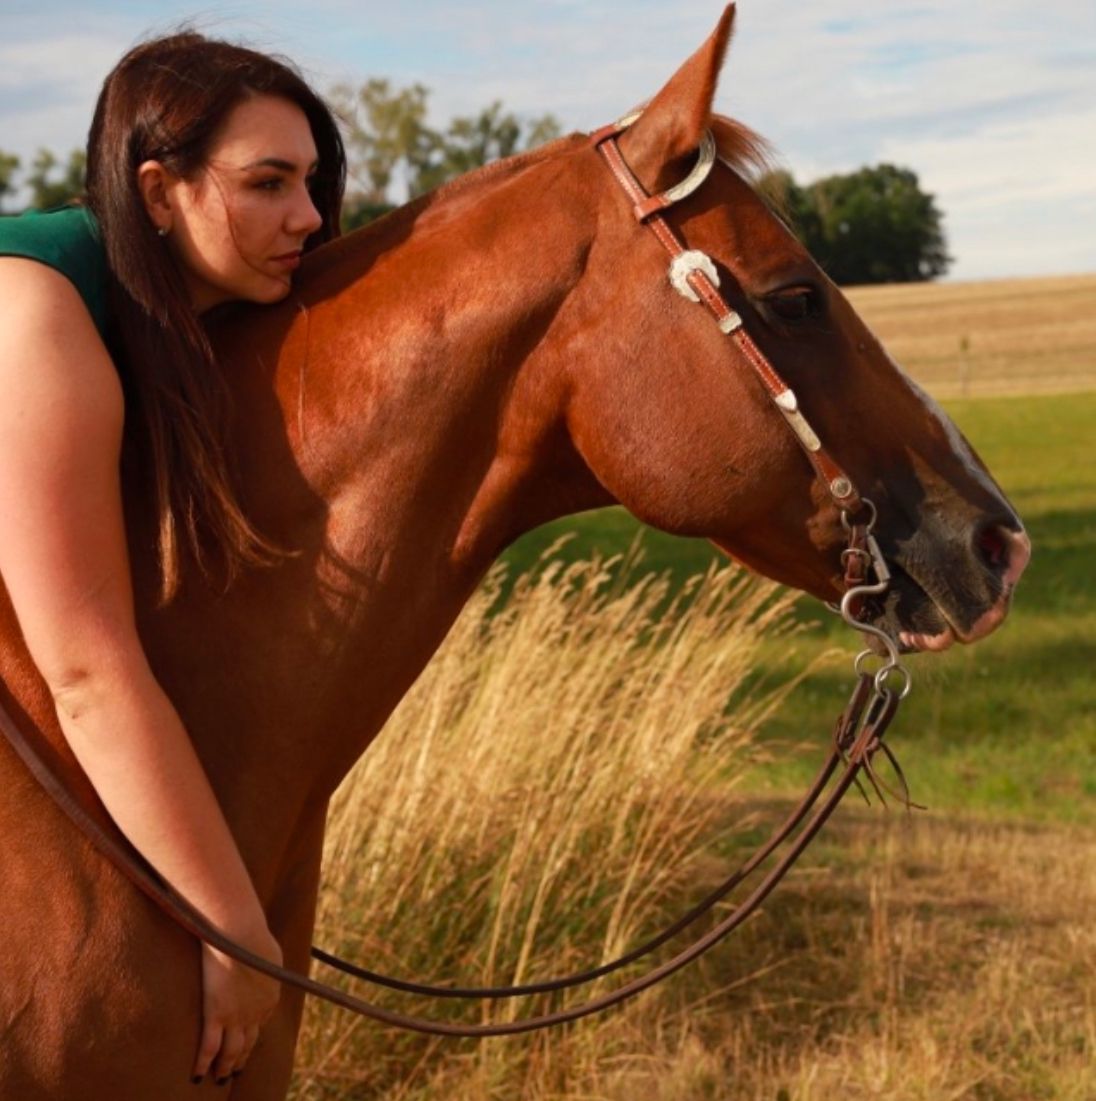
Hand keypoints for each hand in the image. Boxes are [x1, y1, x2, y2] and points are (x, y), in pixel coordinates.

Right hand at [193, 926, 282, 1082]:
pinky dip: (203, 1065)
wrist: (240, 933)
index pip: (260, 1024)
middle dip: (241, 1058)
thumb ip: (265, 965)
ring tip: (219, 1078)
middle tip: (234, 1070)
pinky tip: (197, 1076)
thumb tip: (262, 963)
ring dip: (225, 1067)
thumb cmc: (252, 934)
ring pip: (230, 1051)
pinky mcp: (216, 1014)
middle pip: (248, 1043)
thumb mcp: (268, 952)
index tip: (246, 1042)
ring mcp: (236, 1016)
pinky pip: (208, 1048)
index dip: (252, 1035)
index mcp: (270, 997)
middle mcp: (256, 1013)